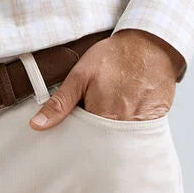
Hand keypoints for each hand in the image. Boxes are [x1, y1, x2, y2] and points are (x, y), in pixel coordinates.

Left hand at [29, 29, 184, 129]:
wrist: (148, 46)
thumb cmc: (113, 57)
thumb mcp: (79, 75)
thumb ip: (60, 103)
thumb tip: (38, 124)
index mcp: (102, 115)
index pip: (83, 142)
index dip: (74, 140)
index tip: (68, 136)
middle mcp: (124, 126)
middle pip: (102, 146)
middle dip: (92, 142)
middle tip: (88, 123)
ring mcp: (143, 127)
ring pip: (120, 144)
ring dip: (110, 139)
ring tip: (105, 117)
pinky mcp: (155, 123)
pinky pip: (138, 138)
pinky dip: (128, 134)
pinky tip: (123, 118)